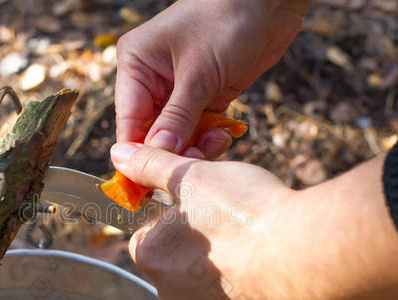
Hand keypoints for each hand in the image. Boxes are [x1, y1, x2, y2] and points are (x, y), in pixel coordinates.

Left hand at [110, 143, 397, 299]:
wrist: (307, 254)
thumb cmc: (245, 212)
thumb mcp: (193, 176)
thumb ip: (151, 166)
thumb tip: (119, 155)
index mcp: (152, 259)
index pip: (148, 237)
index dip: (173, 219)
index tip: (200, 208)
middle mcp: (173, 298)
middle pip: (179, 267)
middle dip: (200, 248)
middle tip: (233, 224)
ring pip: (212, 291)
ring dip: (228, 272)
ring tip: (259, 244)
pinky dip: (256, 292)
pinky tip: (276, 270)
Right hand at [115, 0, 308, 158]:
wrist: (268, 1)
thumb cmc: (226, 20)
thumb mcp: (198, 73)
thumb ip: (177, 119)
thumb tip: (157, 157)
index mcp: (136, 66)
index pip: (128, 121)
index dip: (137, 153)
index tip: (146, 183)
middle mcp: (152, 79)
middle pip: (152, 132)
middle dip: (172, 150)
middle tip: (193, 164)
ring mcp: (180, 89)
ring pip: (177, 134)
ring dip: (195, 146)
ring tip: (216, 141)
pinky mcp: (205, 95)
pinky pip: (199, 128)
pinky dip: (210, 137)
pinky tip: (224, 135)